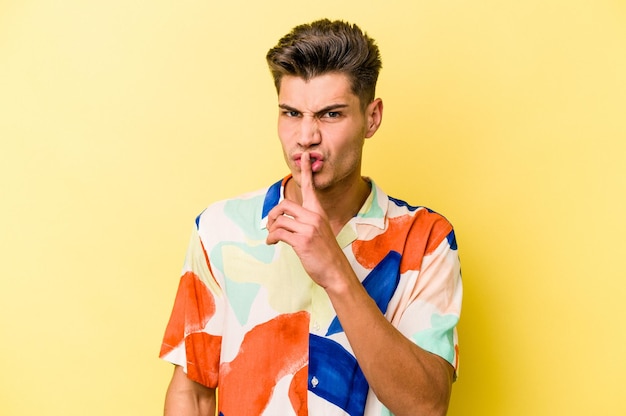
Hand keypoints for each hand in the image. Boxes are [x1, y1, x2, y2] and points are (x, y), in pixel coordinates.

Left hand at [266, 153, 350, 288]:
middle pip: (284, 205)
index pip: (311, 187)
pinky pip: (279, 233)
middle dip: (272, 214)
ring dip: (271, 230)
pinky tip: (272, 243)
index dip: (307, 171)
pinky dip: (271, 238)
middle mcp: (314, 217)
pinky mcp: (302, 241)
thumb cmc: (326, 253)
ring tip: (272, 238)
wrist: (336, 271)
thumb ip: (306, 222)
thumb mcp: (319, 232)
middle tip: (270, 225)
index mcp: (318, 212)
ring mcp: (309, 228)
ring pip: (279, 220)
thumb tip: (284, 221)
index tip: (304, 156)